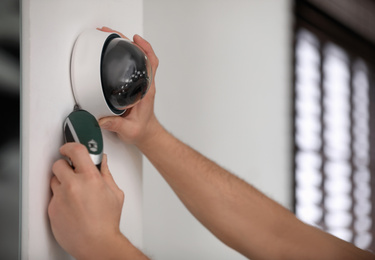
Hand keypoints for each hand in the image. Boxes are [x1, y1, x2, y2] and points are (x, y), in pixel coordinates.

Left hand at [48, 143, 124, 258]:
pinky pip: (53, 197)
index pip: (75, 150)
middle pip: (58, 164)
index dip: (70, 146)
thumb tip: (102, 162)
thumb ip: (106, 173)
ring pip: (54, 180)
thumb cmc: (107, 221)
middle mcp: (73, 185)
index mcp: (90, 178)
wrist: (96, 243)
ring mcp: (60, 197)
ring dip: (62, 182)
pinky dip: (60, 198)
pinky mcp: (52, 209)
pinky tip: (72, 206)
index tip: (68, 148)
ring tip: (74, 193)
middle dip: (65, 166)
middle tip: (73, 173)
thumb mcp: (115, 193)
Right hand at [97, 27, 160, 146]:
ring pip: (138, 59)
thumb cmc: (141, 129)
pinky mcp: (135, 86)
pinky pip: (132, 66)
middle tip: (113, 34)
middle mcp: (145, 85)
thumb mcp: (129, 129)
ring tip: (111, 38)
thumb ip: (116, 125)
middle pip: (143, 56)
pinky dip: (124, 56)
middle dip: (129, 42)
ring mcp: (141, 84)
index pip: (152, 64)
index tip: (135, 39)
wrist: (146, 133)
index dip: (145, 49)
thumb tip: (103, 119)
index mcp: (146, 91)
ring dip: (126, 46)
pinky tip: (113, 53)